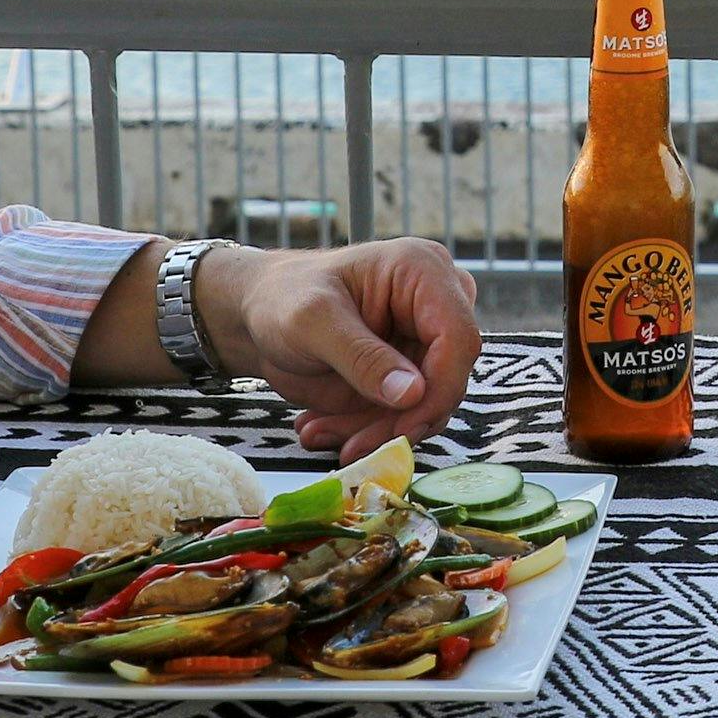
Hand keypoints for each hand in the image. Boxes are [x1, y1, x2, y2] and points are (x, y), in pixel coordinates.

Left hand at [200, 239, 482, 458]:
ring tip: (317, 430)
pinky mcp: (409, 374)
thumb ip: (362, 357)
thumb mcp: (313, 323)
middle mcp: (435, 304)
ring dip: (376, 431)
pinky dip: (367, 431)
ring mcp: (424, 341)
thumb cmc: (282, 298)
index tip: (402, 428)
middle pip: (446, 379)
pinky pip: (405, 415)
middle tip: (349, 446)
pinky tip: (323, 426)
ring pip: (426, 406)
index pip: (458, 338)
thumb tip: (413, 394)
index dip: (439, 390)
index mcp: (422, 271)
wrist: (258, 315)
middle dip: (398, 420)